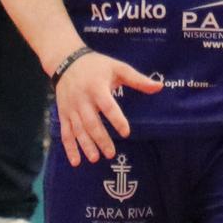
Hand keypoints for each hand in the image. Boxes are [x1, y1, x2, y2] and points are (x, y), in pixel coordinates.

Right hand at [54, 51, 160, 166]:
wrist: (67, 61)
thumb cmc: (98, 66)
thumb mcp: (119, 68)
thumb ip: (138, 79)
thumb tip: (160, 86)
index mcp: (97, 88)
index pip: (108, 106)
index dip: (116, 120)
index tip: (126, 133)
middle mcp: (82, 100)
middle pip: (91, 122)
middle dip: (101, 139)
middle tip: (111, 154)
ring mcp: (71, 108)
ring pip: (78, 130)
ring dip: (85, 146)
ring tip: (95, 159)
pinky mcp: (63, 114)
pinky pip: (65, 133)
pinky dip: (69, 148)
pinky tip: (75, 161)